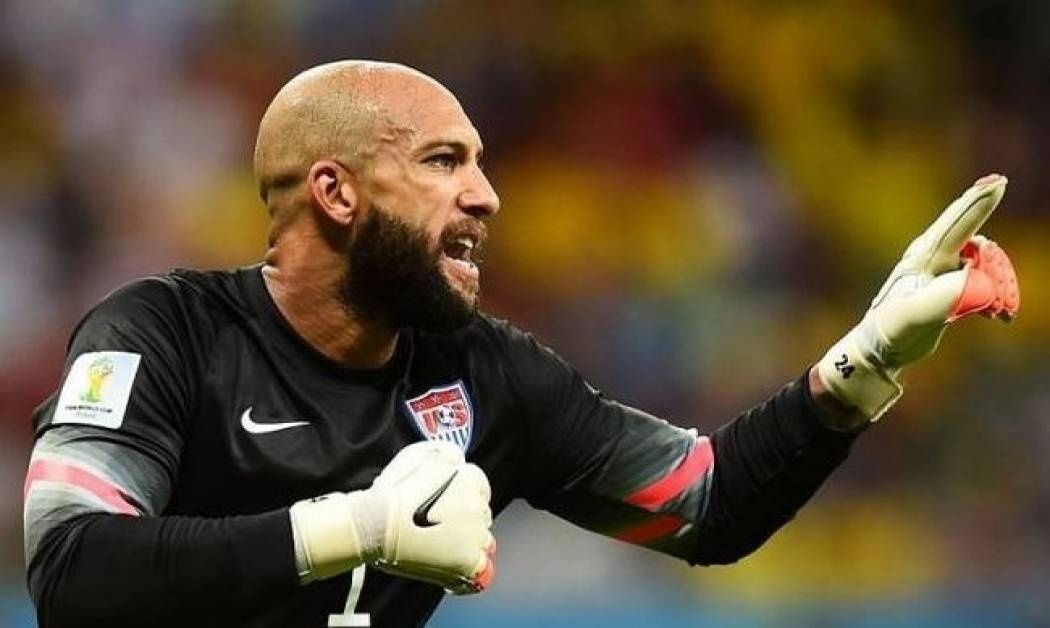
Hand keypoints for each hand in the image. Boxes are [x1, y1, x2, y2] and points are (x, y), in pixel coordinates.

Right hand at [290, 441, 495, 593]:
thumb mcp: (418, 456)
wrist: (374, 524)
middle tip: (440, 523)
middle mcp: (478, 507)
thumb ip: (444, 455)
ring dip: (469, 542)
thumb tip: (456, 459)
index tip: (450, 502)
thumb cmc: (390, 492)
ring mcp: (475, 536)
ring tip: (444, 545)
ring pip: (483, 540)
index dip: (463, 494)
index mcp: (470, 479)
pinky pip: (483, 569)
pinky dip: (472, 568)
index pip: (479, 486)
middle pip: (481, 513)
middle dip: (465, 518)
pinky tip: (456, 566)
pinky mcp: (467, 562)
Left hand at [815, 174, 1018, 425]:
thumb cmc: (893, 329)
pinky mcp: (948, 286)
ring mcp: (942, 270)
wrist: (879, 349)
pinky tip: (999, 316)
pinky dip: (994, 296)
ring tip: (1002, 314)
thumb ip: (946, 297)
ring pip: (985, 265)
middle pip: (982, 246)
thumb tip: (979, 282)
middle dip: (1000, 268)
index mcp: (925, 255)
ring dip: (1000, 286)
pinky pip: (982, 281)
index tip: (999, 181)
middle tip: (1004, 303)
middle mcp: (934, 256)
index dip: (979, 201)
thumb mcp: (917, 315)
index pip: (958, 223)